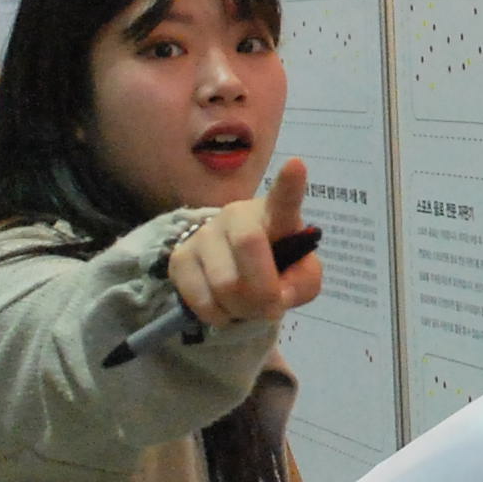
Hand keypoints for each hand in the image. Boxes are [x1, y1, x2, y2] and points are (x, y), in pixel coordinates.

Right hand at [171, 159, 323, 329]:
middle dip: (263, 291)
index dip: (290, 184)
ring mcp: (204, 234)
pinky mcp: (179, 258)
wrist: (233, 271)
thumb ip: (303, 283)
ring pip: (224, 283)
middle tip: (270, 308)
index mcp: (274, 214)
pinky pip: (201, 299)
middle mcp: (236, 215)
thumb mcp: (300, 276)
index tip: (297, 165)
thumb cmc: (273, 266)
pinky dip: (219, 316)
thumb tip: (279, 295)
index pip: (283, 198)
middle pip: (248, 246)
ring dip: (241, 309)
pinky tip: (224, 307)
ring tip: (246, 306)